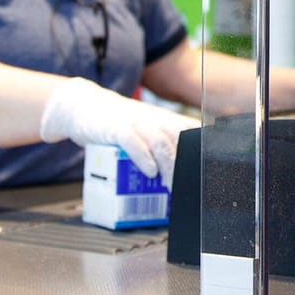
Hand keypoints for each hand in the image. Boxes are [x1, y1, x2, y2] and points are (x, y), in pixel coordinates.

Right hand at [39, 77, 198, 186]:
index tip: (208, 172)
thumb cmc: (121, 124)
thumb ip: (165, 145)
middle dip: (187, 165)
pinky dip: (144, 158)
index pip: (193, 133)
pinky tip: (150, 172)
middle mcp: (155, 119)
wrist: (85, 106)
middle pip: (180, 140)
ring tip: (170, 186)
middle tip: (189, 188)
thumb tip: (183, 174)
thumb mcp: (147, 130)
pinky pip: (132, 142)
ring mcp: (136, 122)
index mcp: (166, 120)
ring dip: (168, 166)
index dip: (204, 151)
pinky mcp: (115, 128)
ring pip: (160, 142)